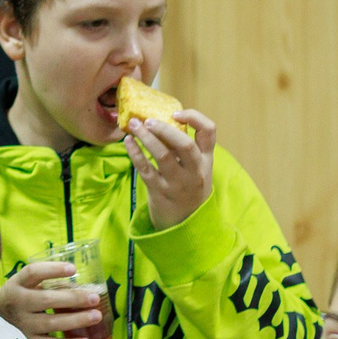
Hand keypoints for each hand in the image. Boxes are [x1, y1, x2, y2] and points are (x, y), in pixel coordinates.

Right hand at [0, 260, 105, 338]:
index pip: (32, 273)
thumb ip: (48, 284)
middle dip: (73, 298)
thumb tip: (83, 288)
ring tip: (96, 316)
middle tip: (94, 298)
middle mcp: (17, 303)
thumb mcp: (26, 286)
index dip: (52, 270)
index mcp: (16, 284)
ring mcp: (21, 324)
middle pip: (46, 300)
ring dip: (76, 320)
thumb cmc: (18, 299)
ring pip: (51, 323)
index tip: (73, 269)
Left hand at [127, 109, 216, 230]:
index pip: (209, 133)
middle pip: (185, 144)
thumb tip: (163, 121)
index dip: (195, 118)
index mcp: (206, 161)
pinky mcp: (159, 192)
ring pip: (162, 155)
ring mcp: (177, 183)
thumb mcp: (197, 170)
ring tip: (133, 125)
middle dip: (165, 129)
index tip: (176, 113)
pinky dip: (134, 153)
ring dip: (146, 137)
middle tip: (148, 119)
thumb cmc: (188, 190)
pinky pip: (145, 169)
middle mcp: (195, 172)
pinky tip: (128, 142)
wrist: (184, 225)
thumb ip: (188, 149)